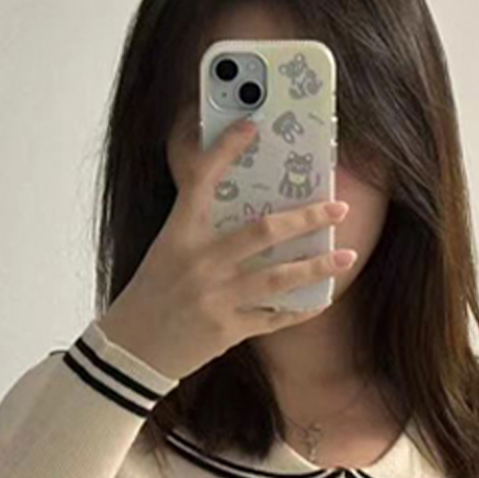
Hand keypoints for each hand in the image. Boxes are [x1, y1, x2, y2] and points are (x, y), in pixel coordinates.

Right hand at [96, 114, 358, 381]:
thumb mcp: (167, 251)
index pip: (202, 180)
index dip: (226, 150)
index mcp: (179, 234)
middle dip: (307, 219)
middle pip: (264, 231)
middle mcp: (201, 262)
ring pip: (279, 277)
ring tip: (347, 256)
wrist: (131, 350)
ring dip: (317, 266)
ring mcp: (216, 297)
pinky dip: (300, 309)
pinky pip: (274, 317)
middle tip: (338, 208)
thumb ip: (200, 231)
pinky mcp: (227, 329)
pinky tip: (321, 298)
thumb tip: (252, 215)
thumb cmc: (150, 294)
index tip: (252, 127)